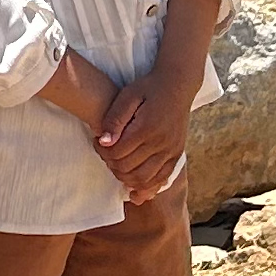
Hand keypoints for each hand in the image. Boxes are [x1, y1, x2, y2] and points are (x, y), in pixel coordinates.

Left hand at [95, 66, 195, 205]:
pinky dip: (145, 187)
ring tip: (117, 163)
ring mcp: (171, 151)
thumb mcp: (128, 95)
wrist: (178, 84)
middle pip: (127, 168)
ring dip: (124, 177)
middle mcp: (161, 143)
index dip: (101, 150)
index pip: (116, 153)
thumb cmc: (149, 87)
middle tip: (105, 151)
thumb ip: (114, 119)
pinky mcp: (176, 155)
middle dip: (110, 163)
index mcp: (147, 128)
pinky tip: (133, 190)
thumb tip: (103, 142)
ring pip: (143, 179)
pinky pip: (161, 179)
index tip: (97, 141)